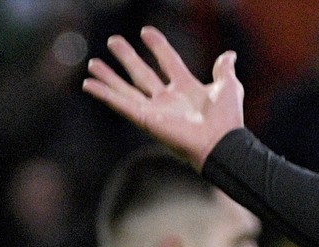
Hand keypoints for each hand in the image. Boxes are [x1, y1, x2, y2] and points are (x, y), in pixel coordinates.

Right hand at [82, 27, 245, 170]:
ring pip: (126, 89)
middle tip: (113, 41)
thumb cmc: (227, 119)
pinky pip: (121, 105)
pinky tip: (88, 85)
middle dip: (127, 57)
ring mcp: (155, 111)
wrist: (221, 142)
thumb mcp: (228, 86)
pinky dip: (104, 95)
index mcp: (186, 89)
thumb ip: (224, 69)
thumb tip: (229, 54)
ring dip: (109, 77)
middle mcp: (168, 100)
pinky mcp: (145, 120)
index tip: (145, 31)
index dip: (158, 46)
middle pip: (142, 74)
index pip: (168, 61)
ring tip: (93, 63)